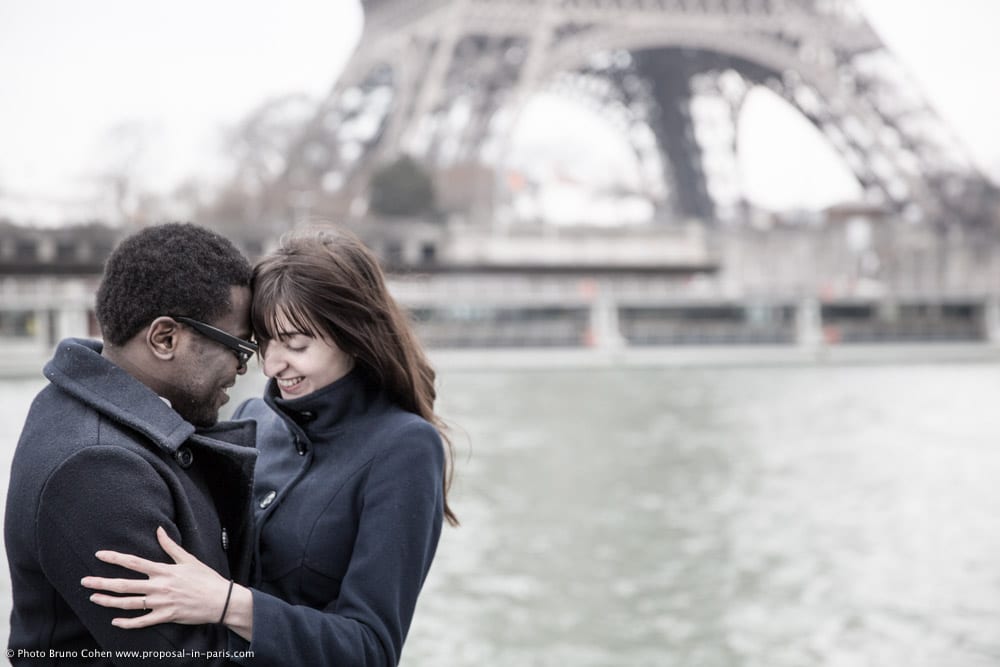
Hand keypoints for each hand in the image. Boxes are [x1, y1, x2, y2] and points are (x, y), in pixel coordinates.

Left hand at [81, 526, 231, 628]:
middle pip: (125, 585)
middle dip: (102, 583)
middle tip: (85, 581)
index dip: (115, 558)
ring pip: (129, 604)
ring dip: (109, 601)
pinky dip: (127, 623)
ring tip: (94, 598)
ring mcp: (161, 603)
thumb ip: (170, 546)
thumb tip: (158, 530)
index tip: (99, 555)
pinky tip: (115, 621)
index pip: (134, 562)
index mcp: (164, 570)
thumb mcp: (189, 559)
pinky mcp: (166, 616)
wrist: (220, 600)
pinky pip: (142, 621)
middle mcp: (159, 586)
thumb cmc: (206, 578)